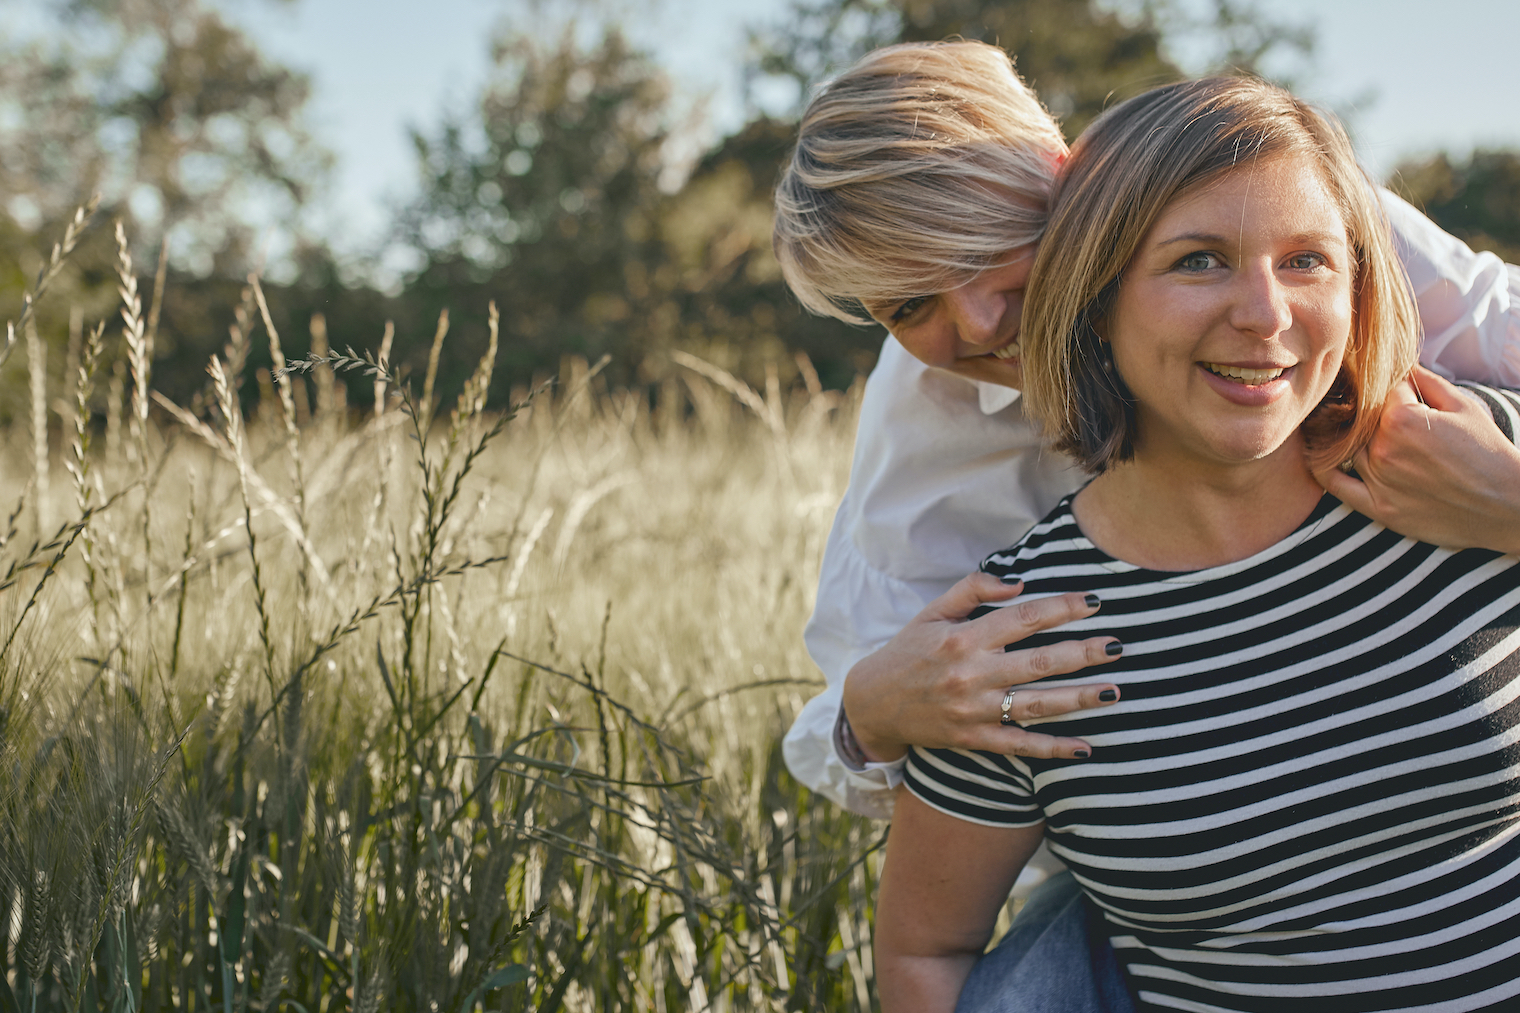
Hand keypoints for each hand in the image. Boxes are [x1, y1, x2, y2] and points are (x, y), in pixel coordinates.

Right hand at [842, 572, 1121, 762]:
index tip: (1094, 602)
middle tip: (1119, 645)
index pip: (1023, 618)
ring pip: (1035, 706)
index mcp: (962, 638)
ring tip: (1115, 691)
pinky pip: (1019, 746)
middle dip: (1082, 653)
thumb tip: (1019, 581)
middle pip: (1038, 662)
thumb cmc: (907, 652)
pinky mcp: (973, 740)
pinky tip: (1085, 748)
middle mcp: (971, 675)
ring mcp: (974, 711)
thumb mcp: (931, 612)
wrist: (872, 704)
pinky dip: (1052, 749)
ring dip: (1078, 699)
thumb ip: (973, 590)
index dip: (1061, 608)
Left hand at [1314, 367, 1519, 553]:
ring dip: (1351, 439)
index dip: (1391, 392)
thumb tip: (1400, 364)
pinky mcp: (1379, 509)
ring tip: (1357, 432)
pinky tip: (1318, 457)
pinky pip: (1337, 486)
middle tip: (1381, 416)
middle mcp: (1384, 449)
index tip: (1398, 394)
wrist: (1508, 505)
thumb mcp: (1464, 406)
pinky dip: (1323, 470)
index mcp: (1402, 419)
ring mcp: (1379, 481)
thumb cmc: (1489, 453)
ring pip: (1349, 449)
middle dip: (1370, 415)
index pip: (1379, 393)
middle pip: (1360, 421)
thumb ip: (1426, 381)